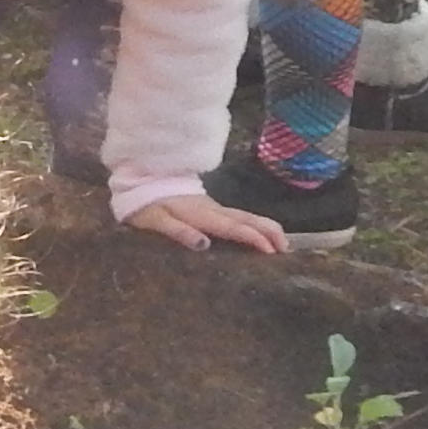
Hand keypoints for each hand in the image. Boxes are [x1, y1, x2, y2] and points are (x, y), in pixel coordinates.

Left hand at [122, 186, 288, 255]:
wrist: (142, 178)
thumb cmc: (146, 203)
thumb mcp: (155, 220)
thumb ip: (178, 231)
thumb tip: (203, 245)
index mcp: (201, 215)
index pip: (232, 227)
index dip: (253, 238)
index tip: (270, 250)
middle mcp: (212, 210)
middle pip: (247, 218)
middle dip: (269, 232)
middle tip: (285, 249)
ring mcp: (213, 207)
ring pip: (246, 215)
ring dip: (265, 227)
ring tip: (282, 243)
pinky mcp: (211, 207)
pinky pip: (238, 216)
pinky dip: (255, 224)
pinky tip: (260, 233)